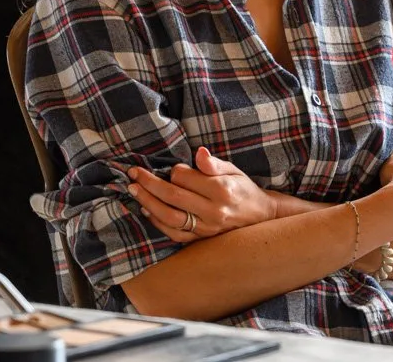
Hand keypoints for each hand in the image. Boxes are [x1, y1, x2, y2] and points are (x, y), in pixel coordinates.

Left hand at [126, 147, 274, 244]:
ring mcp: (205, 228)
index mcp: (221, 190)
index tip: (172, 168)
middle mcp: (212, 211)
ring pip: (168, 216)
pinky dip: (157, 222)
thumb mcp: (234, 170)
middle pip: (172, 196)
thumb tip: (199, 153)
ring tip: (133, 190)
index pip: (185, 178)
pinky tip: (147, 210)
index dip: (174, 171)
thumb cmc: (244, 189)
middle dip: (148, 183)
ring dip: (147, 202)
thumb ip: (214, 164)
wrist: (260, 217)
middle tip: (133, 173)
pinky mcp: (201, 240)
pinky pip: (173, 233)